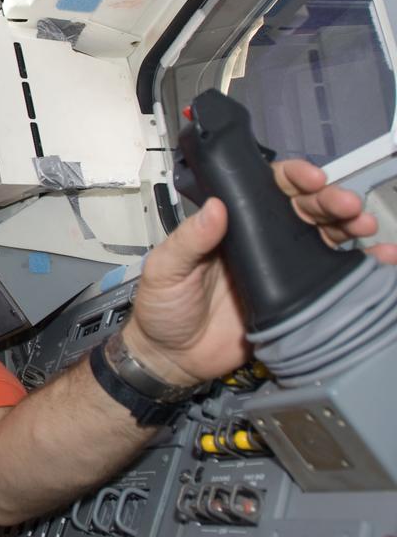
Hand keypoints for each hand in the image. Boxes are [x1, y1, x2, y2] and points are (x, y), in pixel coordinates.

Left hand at [124, 159, 396, 384]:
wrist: (173, 359)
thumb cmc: (161, 309)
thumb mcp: (165, 269)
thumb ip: (188, 240)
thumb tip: (215, 208)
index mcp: (230, 227)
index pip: (266, 190)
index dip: (291, 178)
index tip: (308, 178)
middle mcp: (261, 242)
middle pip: (304, 209)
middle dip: (330, 199)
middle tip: (345, 202)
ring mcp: (282, 270)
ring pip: (324, 237)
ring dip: (349, 225)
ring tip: (364, 224)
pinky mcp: (295, 300)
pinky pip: (331, 278)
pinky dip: (360, 265)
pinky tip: (381, 258)